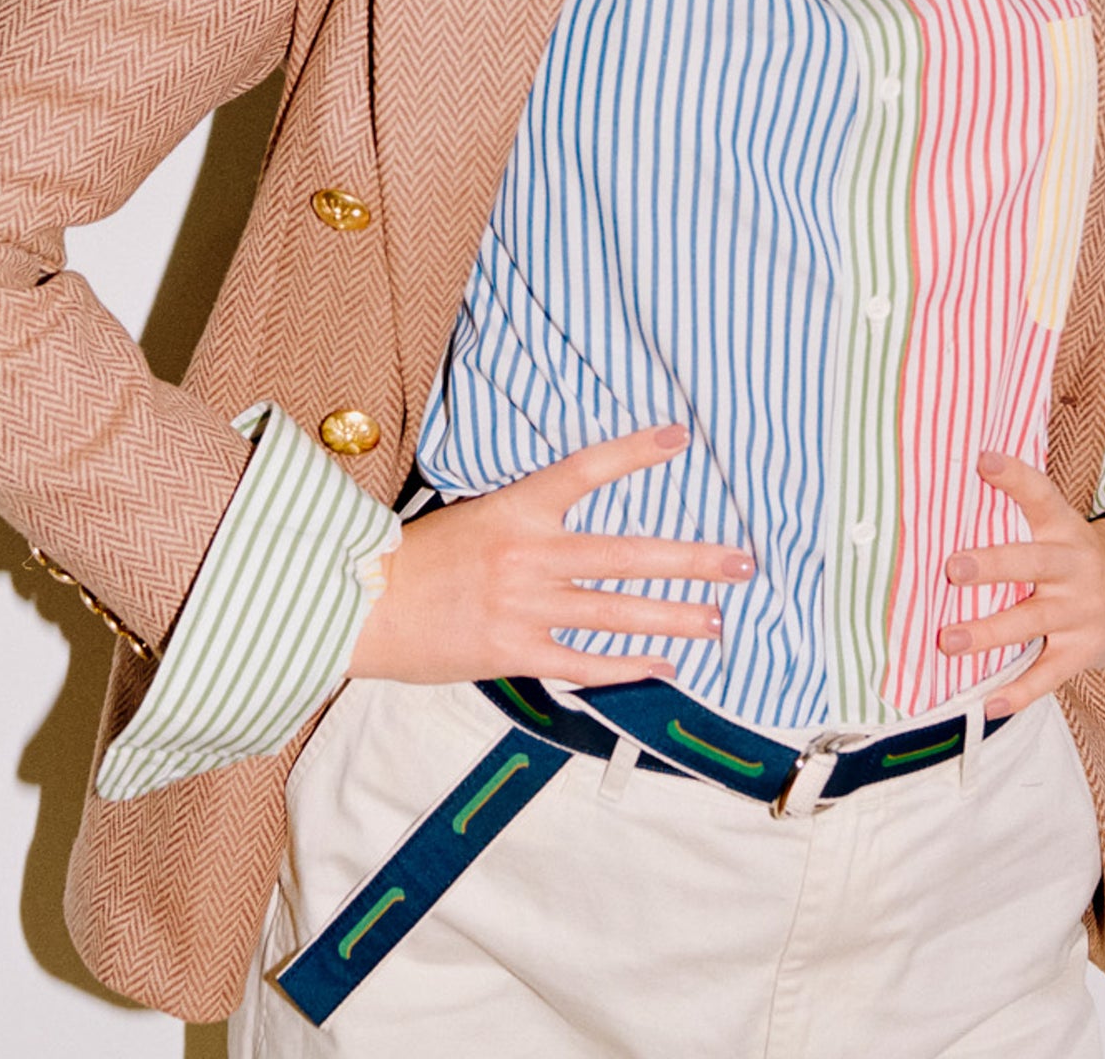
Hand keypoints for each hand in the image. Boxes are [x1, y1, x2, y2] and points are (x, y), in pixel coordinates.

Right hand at [345, 424, 754, 686]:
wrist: (363, 608)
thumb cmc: (417, 559)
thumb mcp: (473, 516)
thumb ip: (526, 519)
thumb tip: (574, 520)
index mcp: (515, 509)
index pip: (585, 469)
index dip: (634, 451)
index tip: (679, 437)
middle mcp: (528, 555)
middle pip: (626, 554)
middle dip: (691, 560)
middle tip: (741, 562)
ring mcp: (525, 607)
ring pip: (616, 611)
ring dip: (673, 617)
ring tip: (717, 619)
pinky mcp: (514, 652)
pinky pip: (585, 662)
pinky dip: (629, 666)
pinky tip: (666, 667)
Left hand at [939, 449, 1104, 719]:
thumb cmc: (1076, 558)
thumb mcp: (1060, 526)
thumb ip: (1020, 510)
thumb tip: (960, 478)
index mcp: (1065, 530)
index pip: (1041, 496)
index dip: (1014, 476)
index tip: (983, 460)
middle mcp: (1074, 568)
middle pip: (1033, 563)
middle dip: (993, 565)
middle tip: (952, 568)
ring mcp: (1080, 612)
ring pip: (1031, 622)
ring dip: (988, 633)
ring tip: (947, 641)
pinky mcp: (1083, 651)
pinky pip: (1048, 674)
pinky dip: (1018, 692)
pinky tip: (987, 703)